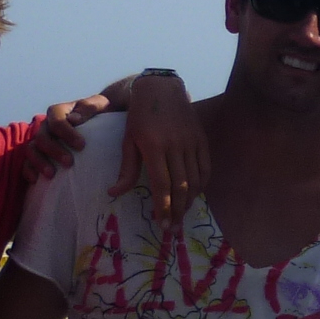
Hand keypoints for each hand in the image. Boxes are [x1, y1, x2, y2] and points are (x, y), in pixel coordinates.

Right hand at [25, 95, 108, 177]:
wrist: (100, 120)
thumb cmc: (101, 112)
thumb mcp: (100, 105)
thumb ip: (89, 108)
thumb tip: (74, 119)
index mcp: (59, 112)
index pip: (56, 120)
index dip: (66, 133)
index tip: (82, 146)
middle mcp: (46, 126)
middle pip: (42, 137)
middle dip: (54, 150)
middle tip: (70, 162)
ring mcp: (41, 140)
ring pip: (31, 150)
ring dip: (39, 162)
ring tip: (51, 175)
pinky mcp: (38, 155)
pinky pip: (27, 163)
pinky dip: (29, 171)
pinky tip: (36, 180)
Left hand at [114, 74, 209, 226]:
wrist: (162, 88)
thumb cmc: (139, 116)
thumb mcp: (128, 140)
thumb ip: (126, 169)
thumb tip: (114, 194)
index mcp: (154, 146)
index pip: (162, 184)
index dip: (163, 206)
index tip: (161, 224)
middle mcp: (175, 145)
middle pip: (181, 186)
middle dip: (178, 211)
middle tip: (173, 230)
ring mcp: (191, 142)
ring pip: (195, 180)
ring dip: (190, 202)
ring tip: (182, 217)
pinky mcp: (201, 140)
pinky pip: (205, 168)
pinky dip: (201, 186)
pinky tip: (194, 196)